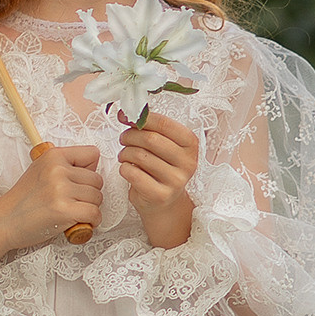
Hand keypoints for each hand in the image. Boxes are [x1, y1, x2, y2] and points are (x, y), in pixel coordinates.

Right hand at [0, 142, 101, 278]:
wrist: (3, 221)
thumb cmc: (24, 200)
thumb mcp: (41, 170)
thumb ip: (64, 166)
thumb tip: (93, 169)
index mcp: (53, 155)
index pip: (93, 154)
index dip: (89, 170)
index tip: (76, 183)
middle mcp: (58, 169)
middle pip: (98, 180)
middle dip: (89, 194)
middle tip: (72, 203)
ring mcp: (61, 189)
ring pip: (98, 198)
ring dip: (89, 209)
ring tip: (72, 213)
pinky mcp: (64, 210)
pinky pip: (95, 214)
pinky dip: (91, 222)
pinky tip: (78, 223)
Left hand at [119, 110, 197, 250]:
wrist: (164, 202)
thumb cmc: (160, 167)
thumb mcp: (162, 145)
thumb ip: (148, 128)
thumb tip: (125, 113)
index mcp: (191, 144)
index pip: (164, 124)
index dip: (141, 118)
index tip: (126, 117)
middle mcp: (188, 162)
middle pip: (150, 139)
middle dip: (130, 136)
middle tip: (123, 139)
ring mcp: (176, 181)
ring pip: (140, 156)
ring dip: (125, 153)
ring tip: (125, 156)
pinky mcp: (160, 195)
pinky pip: (133, 173)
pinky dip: (124, 168)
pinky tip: (128, 169)